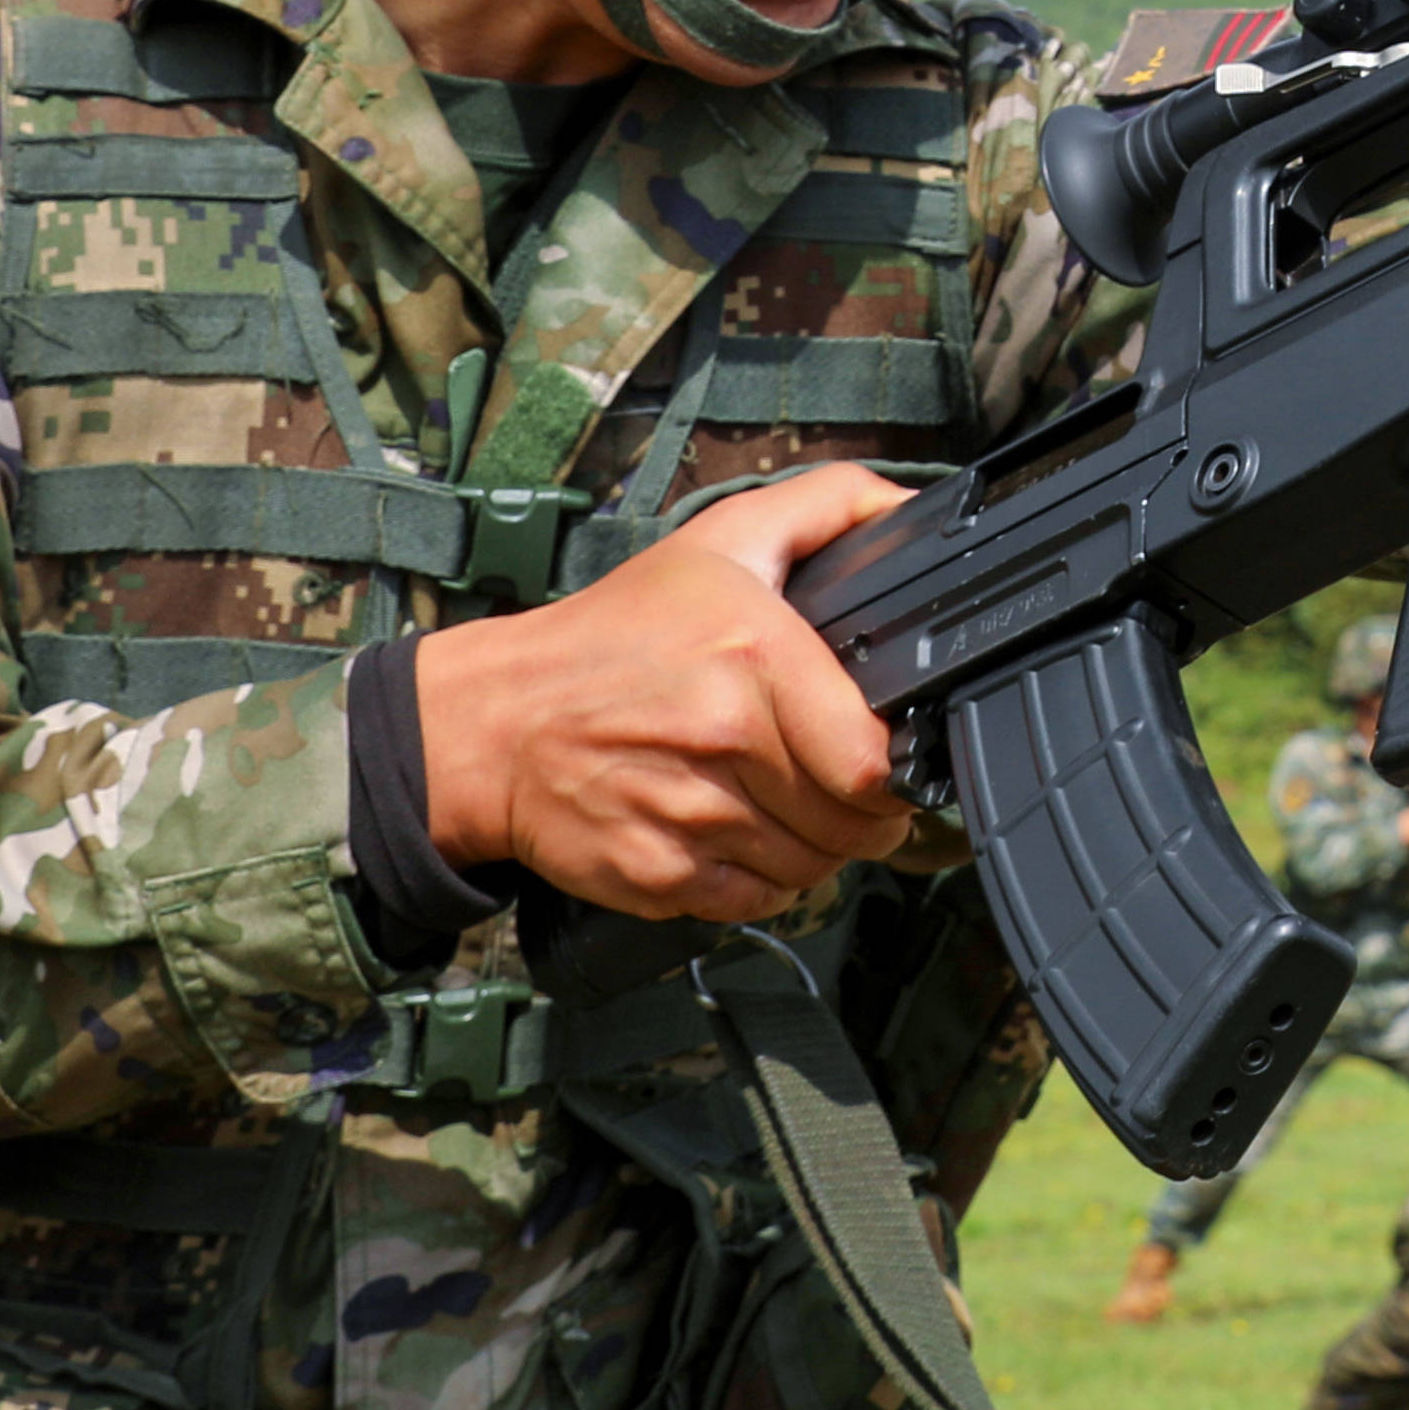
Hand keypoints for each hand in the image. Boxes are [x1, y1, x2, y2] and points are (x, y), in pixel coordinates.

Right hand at [413, 463, 915, 922]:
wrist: (497, 719)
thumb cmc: (616, 633)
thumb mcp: (723, 538)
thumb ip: (832, 506)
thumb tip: (911, 510)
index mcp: (755, 657)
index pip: (874, 762)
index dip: (892, 771)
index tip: (881, 757)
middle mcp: (724, 741)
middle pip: (854, 825)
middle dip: (862, 812)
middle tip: (833, 781)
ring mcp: (691, 817)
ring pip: (813, 870)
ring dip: (816, 847)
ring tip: (780, 801)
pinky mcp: (661, 877)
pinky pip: (759, 903)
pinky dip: (764, 880)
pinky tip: (738, 833)